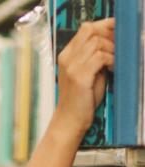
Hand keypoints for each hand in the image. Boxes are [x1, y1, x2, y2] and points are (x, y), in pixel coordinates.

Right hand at [53, 18, 114, 137]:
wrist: (69, 121)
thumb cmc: (80, 99)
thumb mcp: (86, 72)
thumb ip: (94, 56)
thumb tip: (112, 39)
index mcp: (66, 56)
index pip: (86, 28)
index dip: (104, 27)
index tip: (115, 36)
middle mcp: (67, 59)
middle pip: (92, 31)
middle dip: (110, 36)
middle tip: (118, 49)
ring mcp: (72, 67)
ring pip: (98, 43)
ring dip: (112, 50)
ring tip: (114, 63)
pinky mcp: (79, 77)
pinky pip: (101, 57)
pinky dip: (111, 61)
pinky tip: (112, 70)